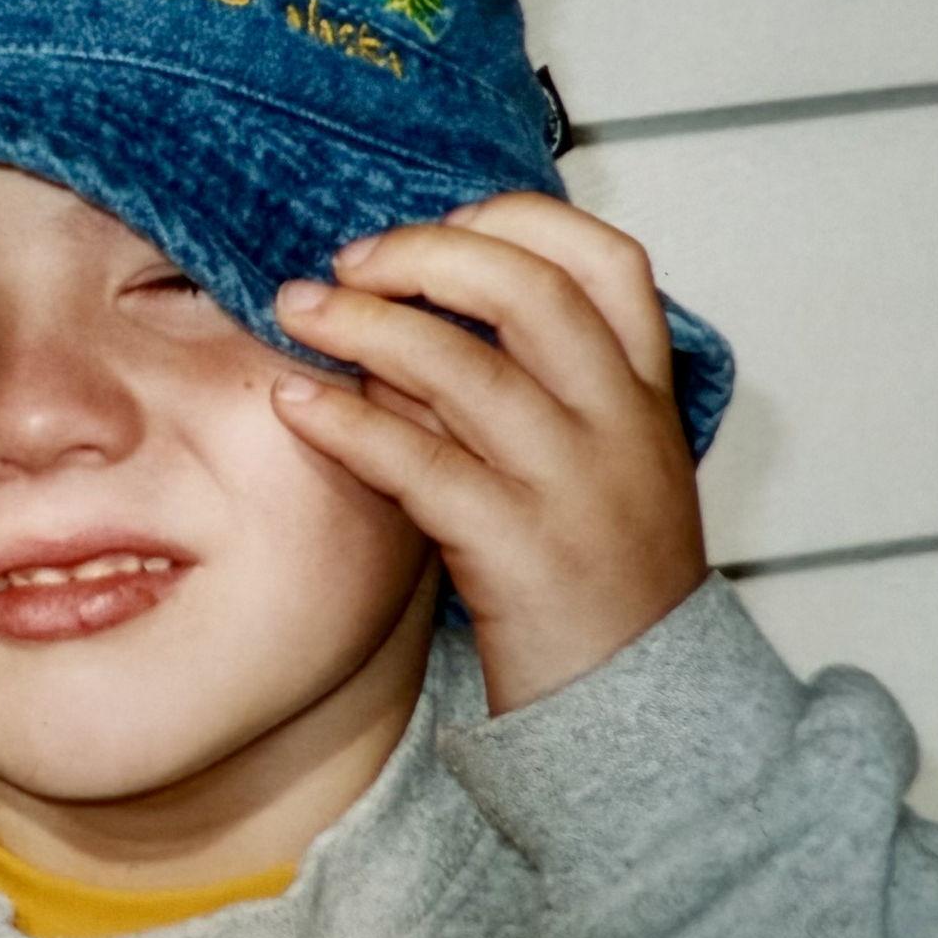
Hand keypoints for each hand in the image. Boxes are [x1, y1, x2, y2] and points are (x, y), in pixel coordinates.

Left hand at [268, 192, 708, 717]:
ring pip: (467, 370)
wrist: (642, 717)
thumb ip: (527, 380)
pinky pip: (421, 466)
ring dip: (364, 326)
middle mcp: (622, 428)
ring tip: (295, 308)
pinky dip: (348, 423)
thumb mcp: (591, 459)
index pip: (608, 261)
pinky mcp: (520, 555)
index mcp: (644, 394)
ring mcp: (575, 490)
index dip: (518, 221)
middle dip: (425, 256)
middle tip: (347, 261)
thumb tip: (408, 295)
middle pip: (531, 292)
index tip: (443, 220)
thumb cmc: (592, 574)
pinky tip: (293, 403)